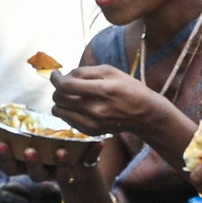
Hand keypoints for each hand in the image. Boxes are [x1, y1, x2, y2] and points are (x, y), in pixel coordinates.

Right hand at [0, 132, 106, 183]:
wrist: (78, 164)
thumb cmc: (49, 145)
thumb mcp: (36, 139)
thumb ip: (26, 128)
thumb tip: (8, 106)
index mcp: (28, 166)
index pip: (11, 168)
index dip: (5, 158)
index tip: (1, 144)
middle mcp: (45, 172)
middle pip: (35, 174)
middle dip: (32, 163)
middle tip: (30, 151)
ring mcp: (64, 174)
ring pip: (61, 174)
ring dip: (61, 163)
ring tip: (62, 151)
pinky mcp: (84, 170)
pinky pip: (89, 164)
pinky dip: (93, 153)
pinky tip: (99, 142)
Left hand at [51, 64, 174, 138]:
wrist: (145, 114)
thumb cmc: (130, 89)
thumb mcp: (111, 71)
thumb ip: (85, 71)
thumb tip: (64, 76)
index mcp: (102, 90)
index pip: (65, 85)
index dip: (55, 79)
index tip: (56, 75)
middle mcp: (95, 108)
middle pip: (59, 98)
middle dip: (58, 89)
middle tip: (66, 85)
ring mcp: (92, 122)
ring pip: (59, 111)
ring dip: (60, 102)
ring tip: (70, 97)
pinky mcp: (91, 131)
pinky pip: (67, 120)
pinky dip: (69, 112)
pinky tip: (79, 107)